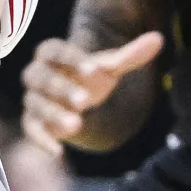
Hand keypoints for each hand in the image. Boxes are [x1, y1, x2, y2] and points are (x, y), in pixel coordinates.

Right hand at [19, 29, 160, 148]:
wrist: (77, 99)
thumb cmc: (91, 77)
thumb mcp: (111, 67)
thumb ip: (130, 54)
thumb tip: (158, 38)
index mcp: (51, 53)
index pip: (55, 51)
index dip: (72, 59)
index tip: (94, 70)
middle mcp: (36, 74)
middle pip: (41, 78)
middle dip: (62, 89)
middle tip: (85, 101)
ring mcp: (33, 99)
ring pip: (36, 105)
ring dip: (54, 114)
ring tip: (77, 124)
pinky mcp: (32, 122)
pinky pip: (31, 130)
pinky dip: (42, 140)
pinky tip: (59, 152)